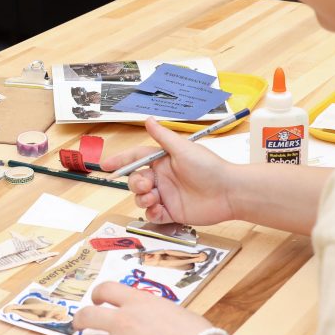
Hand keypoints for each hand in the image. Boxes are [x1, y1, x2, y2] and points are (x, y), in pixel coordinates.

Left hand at [63, 282, 227, 334]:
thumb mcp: (174, 310)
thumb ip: (153, 310)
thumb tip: (148, 315)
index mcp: (139, 301)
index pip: (106, 289)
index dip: (97, 294)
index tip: (96, 299)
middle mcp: (125, 321)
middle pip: (88, 315)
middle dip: (78, 319)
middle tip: (76, 322)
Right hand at [102, 117, 235, 225]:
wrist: (228, 192)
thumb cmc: (209, 167)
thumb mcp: (183, 149)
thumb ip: (162, 137)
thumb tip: (148, 119)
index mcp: (163, 160)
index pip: (136, 159)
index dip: (121, 161)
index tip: (106, 165)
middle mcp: (163, 178)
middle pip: (136, 180)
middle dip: (135, 183)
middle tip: (146, 185)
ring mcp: (167, 195)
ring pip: (141, 198)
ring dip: (142, 198)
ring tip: (155, 198)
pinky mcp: (172, 212)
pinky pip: (153, 215)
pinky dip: (152, 213)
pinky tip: (160, 209)